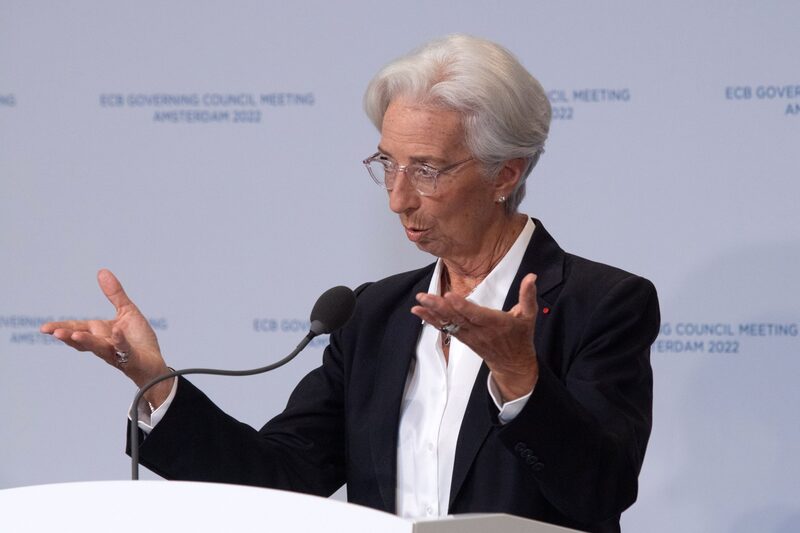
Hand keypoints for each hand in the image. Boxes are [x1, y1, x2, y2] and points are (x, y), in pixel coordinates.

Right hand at [40, 269, 173, 405]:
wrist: (154, 363)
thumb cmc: (138, 339)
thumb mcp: (126, 312)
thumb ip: (115, 294)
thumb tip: (102, 271)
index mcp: (100, 332)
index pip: (77, 328)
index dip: (61, 328)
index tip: (44, 328)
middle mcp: (104, 343)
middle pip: (83, 340)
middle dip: (68, 336)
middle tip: (53, 332)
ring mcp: (116, 352)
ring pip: (99, 347)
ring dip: (86, 341)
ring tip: (74, 336)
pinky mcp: (131, 357)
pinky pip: (124, 349)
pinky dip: (119, 341)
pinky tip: (117, 332)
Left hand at [411, 273, 539, 400]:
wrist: (513, 364)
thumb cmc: (520, 337)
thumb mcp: (529, 316)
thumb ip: (528, 296)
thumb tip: (532, 276)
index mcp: (496, 323)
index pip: (476, 314)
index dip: (463, 306)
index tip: (450, 295)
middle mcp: (480, 330)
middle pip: (457, 318)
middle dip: (439, 307)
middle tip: (424, 296)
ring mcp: (469, 335)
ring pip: (449, 323)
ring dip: (432, 313)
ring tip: (418, 302)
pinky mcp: (463, 338)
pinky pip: (445, 328)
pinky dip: (431, 320)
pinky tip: (419, 311)